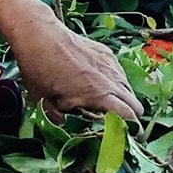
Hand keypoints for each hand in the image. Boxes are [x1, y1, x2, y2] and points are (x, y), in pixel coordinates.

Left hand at [8, 5, 143, 120]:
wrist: (39, 34)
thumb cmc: (38, 69)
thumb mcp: (43, 101)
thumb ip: (58, 117)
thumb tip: (65, 123)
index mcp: (97, 95)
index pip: (127, 116)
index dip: (131, 130)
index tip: (130, 138)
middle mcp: (109, 79)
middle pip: (134, 103)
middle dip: (132, 116)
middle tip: (125, 126)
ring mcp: (109, 63)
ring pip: (128, 87)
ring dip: (125, 99)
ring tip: (115, 107)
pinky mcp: (105, 52)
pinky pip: (119, 72)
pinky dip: (117, 82)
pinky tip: (105, 85)